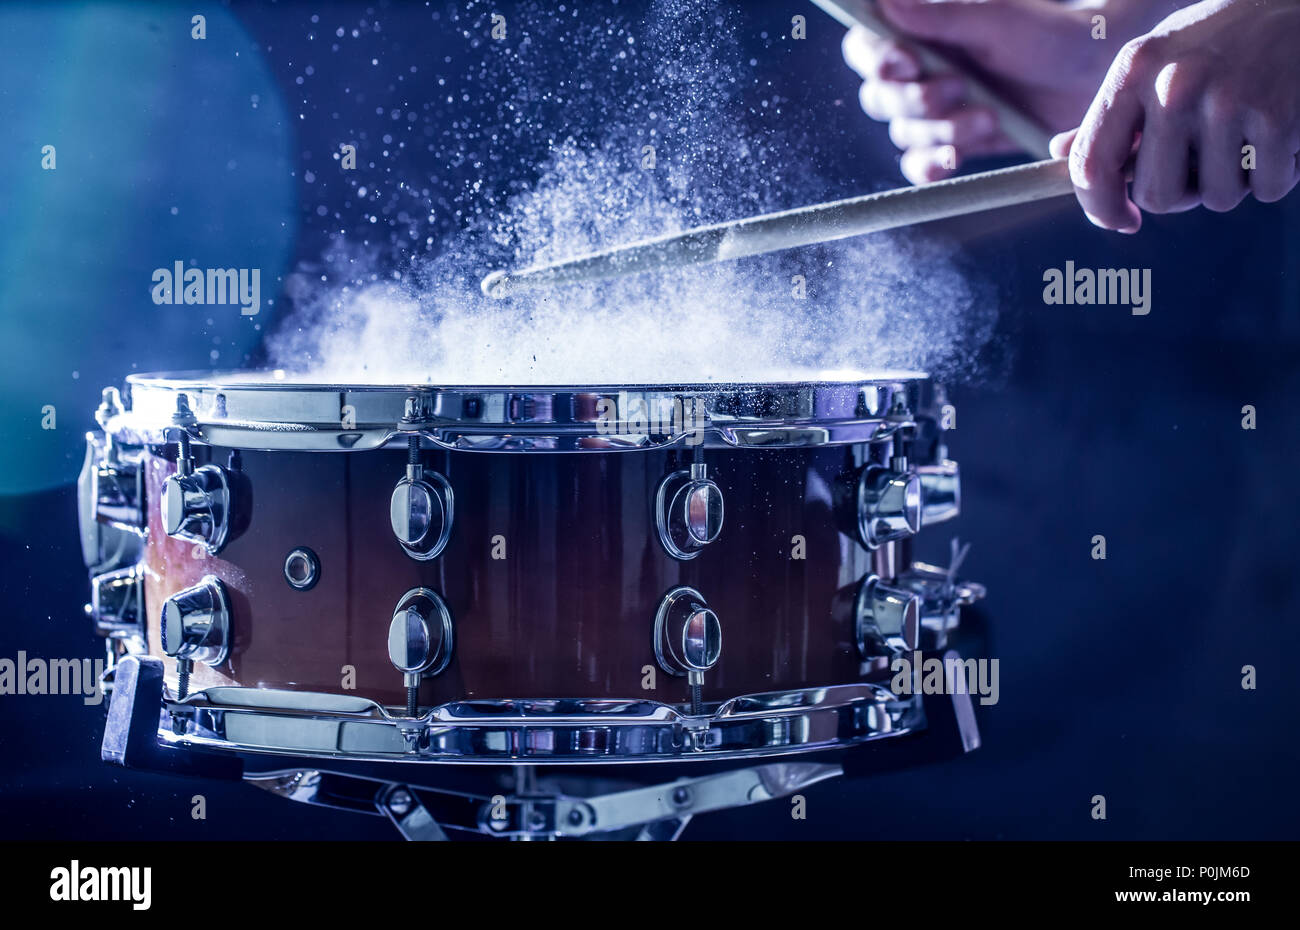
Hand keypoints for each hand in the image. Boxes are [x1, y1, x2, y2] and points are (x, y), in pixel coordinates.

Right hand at [843, 0, 1175, 182]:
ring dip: (943, 130)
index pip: (865, 48)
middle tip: (960, 88)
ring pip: (905, 132)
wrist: (1092, 77)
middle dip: (919, 99)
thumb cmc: (1050, 34)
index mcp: (918, 30)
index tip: (908, 62)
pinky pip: (919, 165)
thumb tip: (885, 3)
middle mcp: (917, 71)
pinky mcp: (952, 144)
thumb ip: (940, 16)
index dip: (878, 60)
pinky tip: (951, 161)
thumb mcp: (996, 20)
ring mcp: (933, 111)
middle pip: (879, 98)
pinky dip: (930, 166)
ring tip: (988, 116)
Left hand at [1052, 0, 1299, 231]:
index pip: (1090, 164)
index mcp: (1134, 69)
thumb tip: (1062, 151)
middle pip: (1156, 196)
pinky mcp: (1278, 117)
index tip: (1120, 221)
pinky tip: (1282, 134)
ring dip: (1233, 182)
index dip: (1100, 208)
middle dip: (1181, 193)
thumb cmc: (1224, 40)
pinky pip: (1266, 189)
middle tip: (1203, 162)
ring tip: (1246, 136)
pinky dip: (1277, 175)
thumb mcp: (1159, 60)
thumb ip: (1115, 113)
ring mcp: (1228, 100)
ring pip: (1215, 198)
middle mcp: (1174, 85)